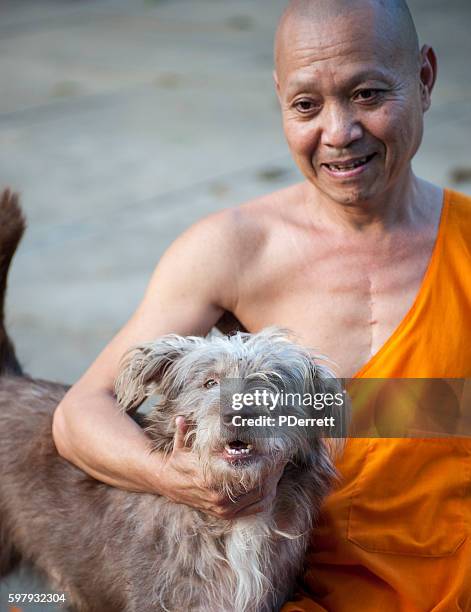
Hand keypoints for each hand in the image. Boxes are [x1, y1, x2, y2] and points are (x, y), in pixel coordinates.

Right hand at [156, 417, 284, 519]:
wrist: (169, 485)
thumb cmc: (179, 460)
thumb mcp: (180, 444)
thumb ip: (182, 431)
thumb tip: (181, 418)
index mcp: (210, 479)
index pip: (247, 472)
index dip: (265, 461)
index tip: (276, 449)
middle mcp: (218, 497)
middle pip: (258, 484)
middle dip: (274, 468)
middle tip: (283, 454)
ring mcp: (224, 509)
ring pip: (260, 496)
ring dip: (274, 480)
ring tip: (281, 464)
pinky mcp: (227, 515)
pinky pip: (256, 508)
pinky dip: (268, 495)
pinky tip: (273, 480)